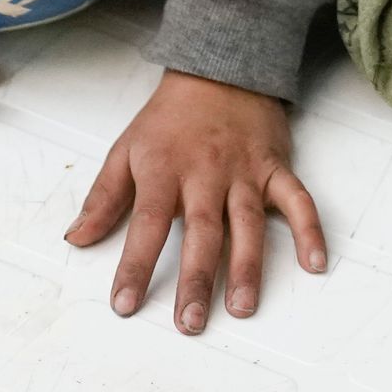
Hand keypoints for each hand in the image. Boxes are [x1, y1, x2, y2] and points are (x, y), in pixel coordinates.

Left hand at [67, 69, 327, 328]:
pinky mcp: (276, 168)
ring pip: (247, 224)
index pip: (146, 224)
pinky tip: (314, 263)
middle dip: (196, 279)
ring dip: (247, 267)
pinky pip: (298, 200)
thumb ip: (103, 198)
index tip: (125, 304)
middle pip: (201, 232)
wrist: (220, 69)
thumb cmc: (169, 119)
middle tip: (191, 322)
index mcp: (163, 170)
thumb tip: (77, 239)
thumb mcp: (125, 150)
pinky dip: (310, 230)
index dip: (135, 265)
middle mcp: (205, 173)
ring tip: (243, 307)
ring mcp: (244, 172)